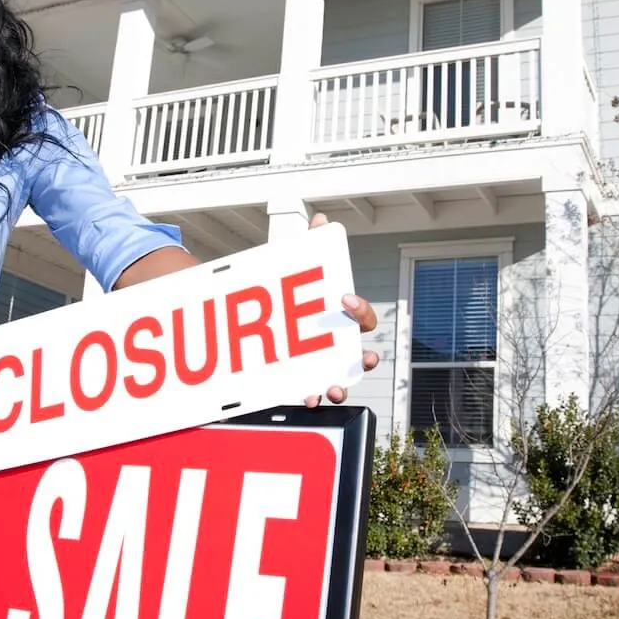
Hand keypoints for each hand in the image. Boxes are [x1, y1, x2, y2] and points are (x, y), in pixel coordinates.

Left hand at [305, 212, 379, 406]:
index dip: (359, 308)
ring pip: (342, 380)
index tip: (343, 300)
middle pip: (360, 356)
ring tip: (333, 388)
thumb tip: (321, 221)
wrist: (255, 317)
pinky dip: (312, 396)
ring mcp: (322, 364)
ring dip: (342, 387)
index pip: (362, 318)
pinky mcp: (303, 378)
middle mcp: (336, 345)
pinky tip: (307, 397)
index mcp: (339, 320)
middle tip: (362, 359)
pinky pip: (313, 392)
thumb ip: (306, 244)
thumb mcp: (293, 269)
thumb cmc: (286, 294)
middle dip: (364, 359)